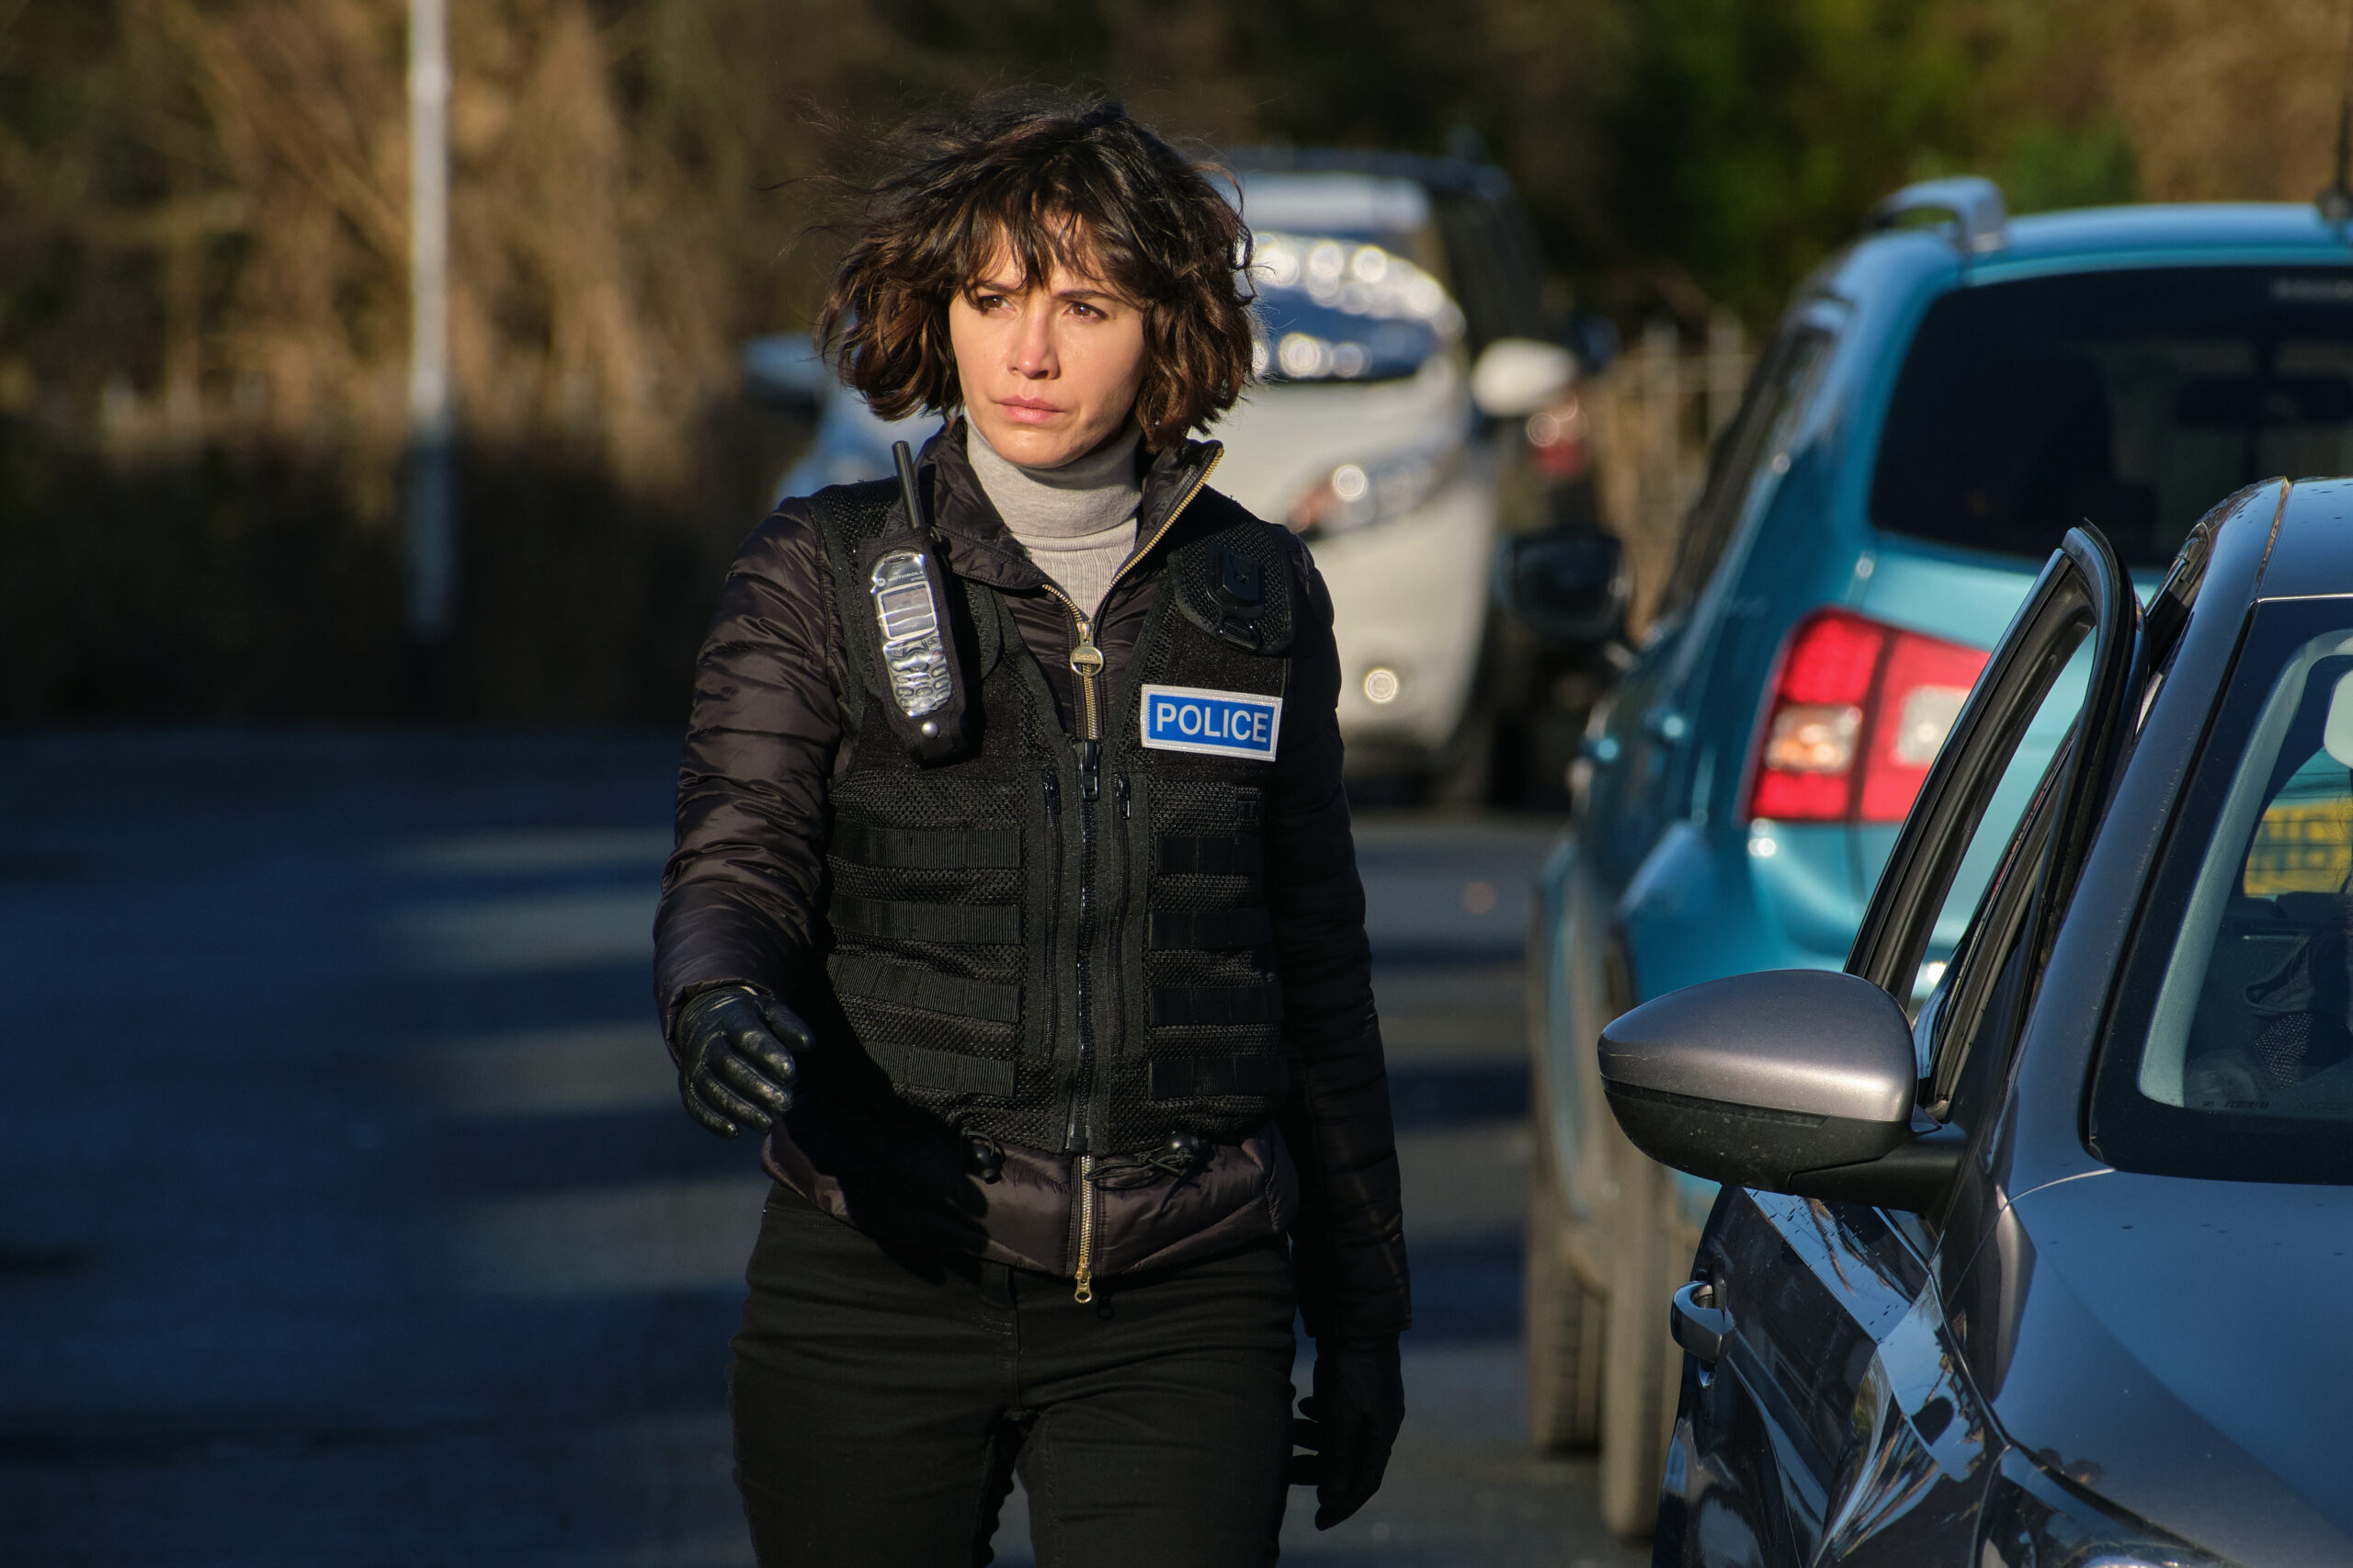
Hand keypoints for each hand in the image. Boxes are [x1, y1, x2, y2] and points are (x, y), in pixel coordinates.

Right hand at [672, 985, 808, 1138]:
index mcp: (730, 1018)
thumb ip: (788, 1025)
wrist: (702, 1017)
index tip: (791, 1073)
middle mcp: (707, 1041)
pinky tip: (735, 1132)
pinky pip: (695, 1104)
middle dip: (757, 1087)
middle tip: (786, 1104)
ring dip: (739, 1109)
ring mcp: (694, 1065)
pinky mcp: (688, 1085)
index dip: (767, 1054)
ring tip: (767, 1124)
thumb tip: (808, 1045)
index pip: (747, 1036)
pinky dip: (712, 1120)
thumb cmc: (748, 1019)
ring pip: (712, 1089)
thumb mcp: (769, 1011)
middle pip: (728, 1065)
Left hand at [1289, 1334, 1404, 1528]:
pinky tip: (1302, 1406)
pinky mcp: (1357, 1384)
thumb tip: (1332, 1500)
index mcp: (1382, 1436)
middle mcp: (1380, 1422)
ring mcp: (1370, 1402)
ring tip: (1291, 1430)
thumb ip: (1336, 1463)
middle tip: (1288, 1470)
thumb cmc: (1350, 1374)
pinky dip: (1318, 1416)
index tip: (1319, 1521)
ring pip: (1339, 1435)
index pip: (1364, 1484)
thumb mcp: (1339, 1423)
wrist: (1357, 1322)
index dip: (1341, 1505)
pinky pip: (1336, 1412)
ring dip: (1313, 1439)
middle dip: (1317, 1468)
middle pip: (1348, 1460)